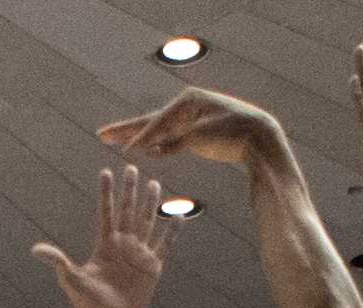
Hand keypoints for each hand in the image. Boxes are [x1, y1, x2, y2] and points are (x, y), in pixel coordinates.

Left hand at [32, 165, 174, 307]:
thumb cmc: (87, 304)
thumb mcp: (71, 279)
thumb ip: (57, 261)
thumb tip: (34, 250)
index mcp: (104, 245)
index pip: (105, 212)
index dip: (105, 193)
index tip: (105, 171)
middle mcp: (122, 245)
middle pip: (127, 211)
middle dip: (129, 190)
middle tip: (131, 168)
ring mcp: (138, 255)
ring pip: (146, 222)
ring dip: (150, 204)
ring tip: (153, 183)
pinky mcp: (152, 268)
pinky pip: (164, 246)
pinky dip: (172, 232)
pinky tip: (178, 216)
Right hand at [99, 86, 282, 169]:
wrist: (259, 136)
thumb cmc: (235, 132)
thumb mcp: (205, 136)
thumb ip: (178, 141)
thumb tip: (153, 149)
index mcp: (187, 101)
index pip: (157, 122)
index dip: (140, 138)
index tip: (124, 151)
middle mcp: (185, 107)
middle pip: (151, 121)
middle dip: (127, 130)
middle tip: (102, 134)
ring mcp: (189, 119)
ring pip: (158, 131)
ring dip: (138, 138)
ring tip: (114, 140)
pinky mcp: (195, 133)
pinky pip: (170, 140)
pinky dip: (158, 145)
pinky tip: (145, 151)